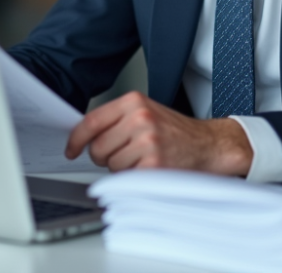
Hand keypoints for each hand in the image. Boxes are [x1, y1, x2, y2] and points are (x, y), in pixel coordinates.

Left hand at [64, 91, 252, 175]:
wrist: (210, 145)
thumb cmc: (176, 132)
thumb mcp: (146, 113)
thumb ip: (117, 120)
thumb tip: (84, 136)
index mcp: (134, 102)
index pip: (91, 121)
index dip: (76, 139)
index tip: (71, 149)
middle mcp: (140, 118)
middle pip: (97, 147)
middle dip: (105, 157)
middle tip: (125, 154)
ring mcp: (148, 141)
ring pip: (111, 165)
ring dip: (122, 169)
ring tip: (142, 160)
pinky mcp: (154, 164)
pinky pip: (127, 177)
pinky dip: (134, 178)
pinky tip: (150, 169)